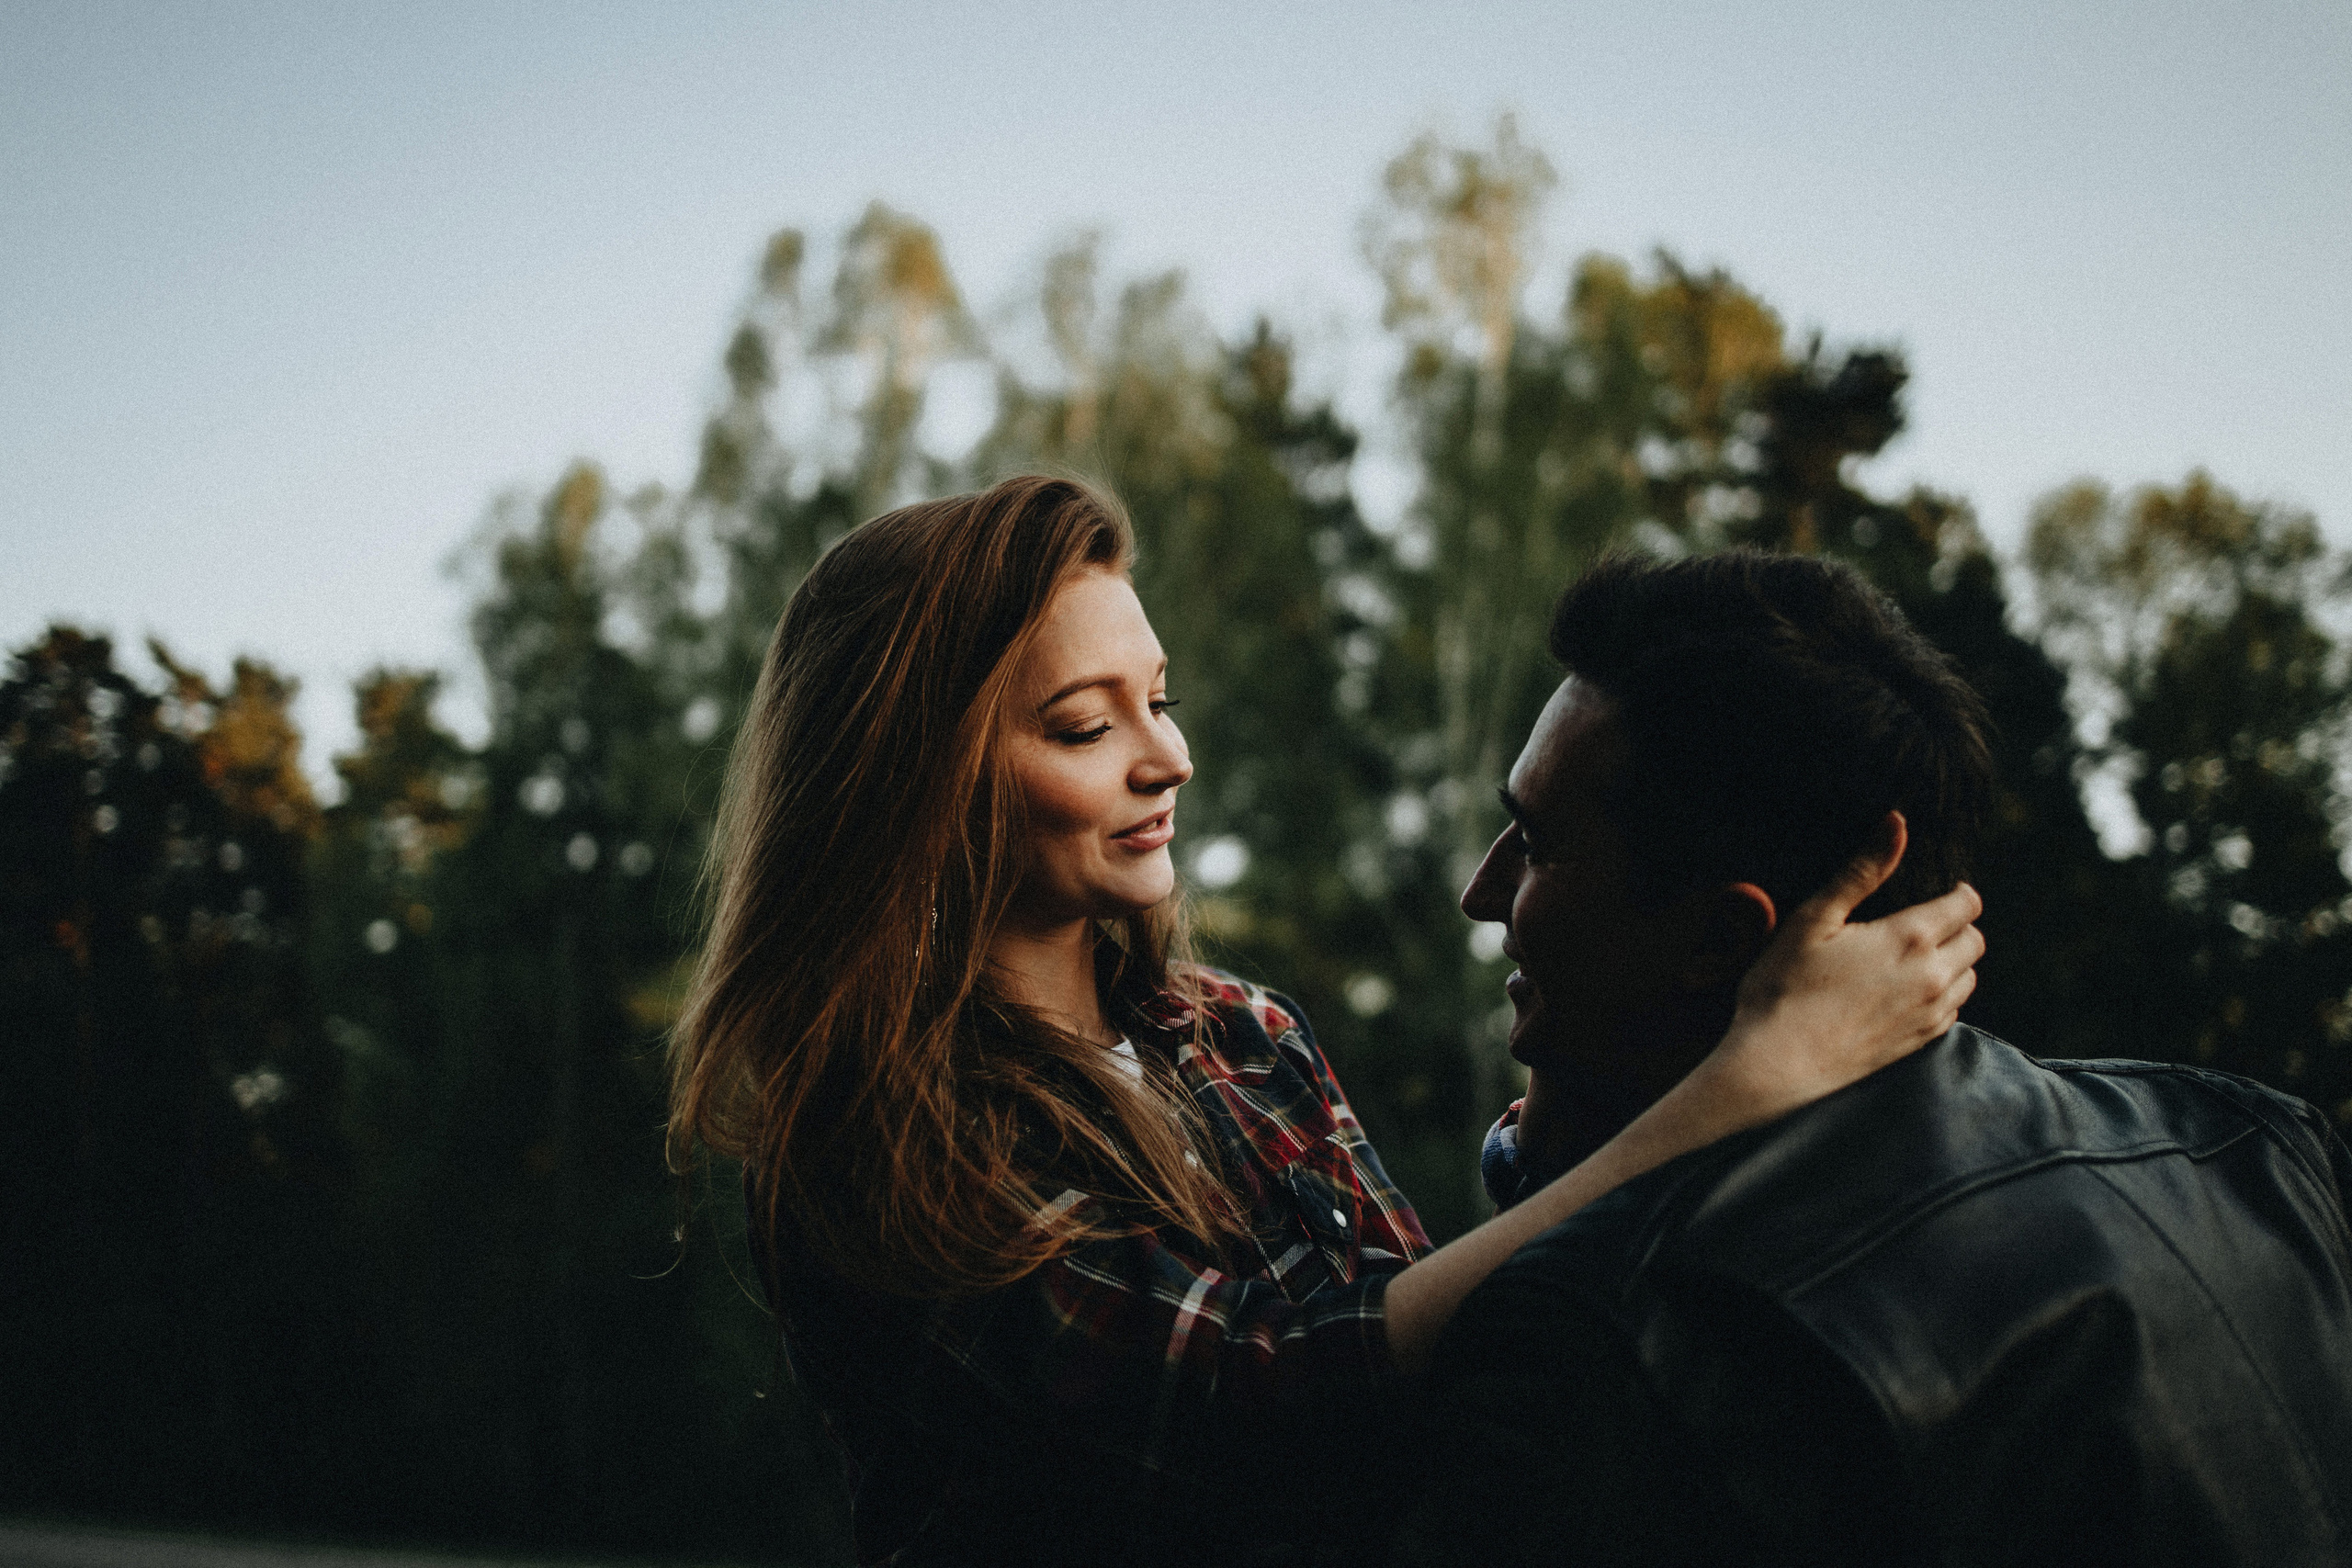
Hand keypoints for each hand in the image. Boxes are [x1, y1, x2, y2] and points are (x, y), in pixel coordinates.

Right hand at [1712, 810, 1983, 1112]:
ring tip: (1918, 955)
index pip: (1965, 905)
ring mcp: (1930, 1013)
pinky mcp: (1920, 1042)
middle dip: (1959, 924)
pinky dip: (1944, 993)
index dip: (1957, 892)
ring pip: (1970, 976)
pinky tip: (1910, 990)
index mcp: (1909, 938)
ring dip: (1955, 960)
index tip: (1940, 889)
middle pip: (1975, 940)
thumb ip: (1861, 871)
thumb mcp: (1813, 919)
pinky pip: (1955, 1010)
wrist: (1778, 1064)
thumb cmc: (1784, 987)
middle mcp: (1932, 975)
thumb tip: (1898, 822)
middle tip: (1925, 920)